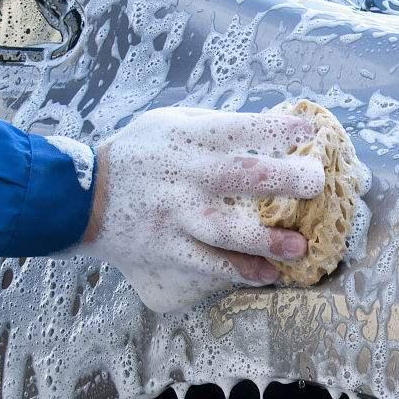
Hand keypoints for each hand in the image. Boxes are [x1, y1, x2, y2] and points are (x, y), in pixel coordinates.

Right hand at [81, 107, 323, 312]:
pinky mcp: (168, 249)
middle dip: (285, 179)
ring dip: (266, 240)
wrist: (82, 198)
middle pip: (243, 175)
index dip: (278, 128)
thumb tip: (270, 129)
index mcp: (189, 138)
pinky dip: (241, 272)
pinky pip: (210, 264)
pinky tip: (269, 275)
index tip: (310, 130)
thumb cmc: (137, 155)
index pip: (240, 127)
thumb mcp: (170, 123)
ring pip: (227, 230)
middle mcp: (187, 175)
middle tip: (316, 184)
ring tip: (299, 247)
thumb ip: (214, 127)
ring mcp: (177, 216)